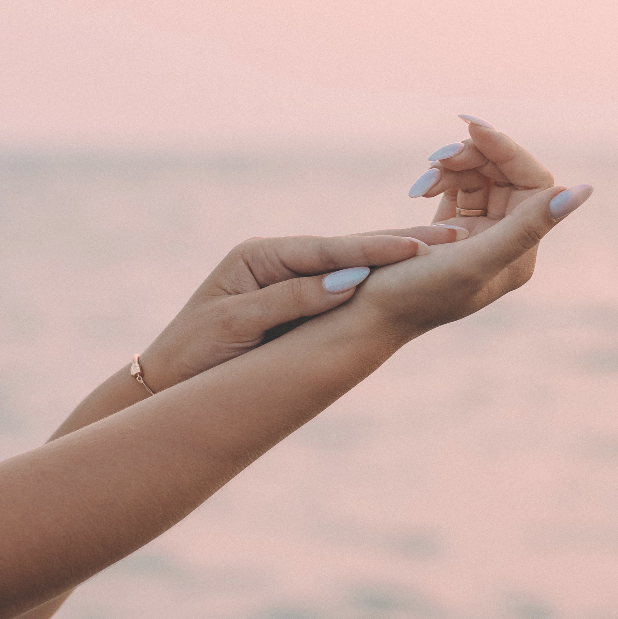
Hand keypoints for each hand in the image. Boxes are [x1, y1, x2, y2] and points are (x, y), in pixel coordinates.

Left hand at [139, 228, 465, 390]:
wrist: (165, 381)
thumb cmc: (195, 354)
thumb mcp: (238, 323)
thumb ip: (291, 299)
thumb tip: (349, 281)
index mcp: (259, 256)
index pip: (327, 250)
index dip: (374, 250)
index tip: (417, 246)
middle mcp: (274, 259)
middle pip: (343, 251)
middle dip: (394, 246)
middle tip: (452, 237)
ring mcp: (282, 278)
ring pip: (345, 267)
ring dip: (390, 261)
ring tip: (441, 251)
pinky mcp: (288, 299)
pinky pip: (336, 288)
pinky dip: (370, 283)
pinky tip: (402, 278)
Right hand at [349, 120, 592, 337]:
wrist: (362, 317)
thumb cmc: (413, 294)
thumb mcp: (472, 260)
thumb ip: (527, 227)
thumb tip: (584, 191)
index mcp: (518, 255)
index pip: (532, 184)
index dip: (505, 150)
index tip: (471, 129)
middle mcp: (503, 247)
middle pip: (505, 177)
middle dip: (473, 158)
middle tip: (438, 154)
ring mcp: (475, 240)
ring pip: (479, 180)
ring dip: (452, 167)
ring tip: (422, 177)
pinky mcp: (447, 235)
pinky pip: (456, 191)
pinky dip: (439, 180)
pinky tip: (419, 187)